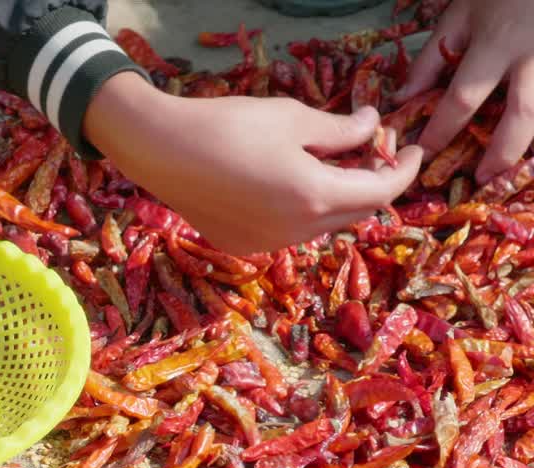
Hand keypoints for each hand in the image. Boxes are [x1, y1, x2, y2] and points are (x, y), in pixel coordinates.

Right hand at [83, 72, 422, 254]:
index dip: (404, 169)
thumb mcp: (292, 118)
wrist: (160, 150)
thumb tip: (371, 128)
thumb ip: (340, 130)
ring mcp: (266, 244)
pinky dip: (301, 210)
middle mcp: (295, 231)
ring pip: (321, 224)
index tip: (412, 149)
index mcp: (315, 197)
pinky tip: (286, 184)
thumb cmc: (228, 125)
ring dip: (335, 199)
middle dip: (371, 185)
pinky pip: (288, 232)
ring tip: (328, 165)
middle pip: (354, 213)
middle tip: (372, 153)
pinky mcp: (241, 245)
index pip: (380, 191)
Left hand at [397, 0, 533, 182]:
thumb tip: (402, 100)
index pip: (464, 97)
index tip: (423, 153)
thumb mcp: (460, 15)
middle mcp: (532, 58)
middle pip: (521, 115)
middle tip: (481, 178)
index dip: (442, 129)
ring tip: (509, 171)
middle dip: (502, 153)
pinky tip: (530, 147)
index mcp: (497, 44)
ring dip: (529, 146)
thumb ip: (432, 59)